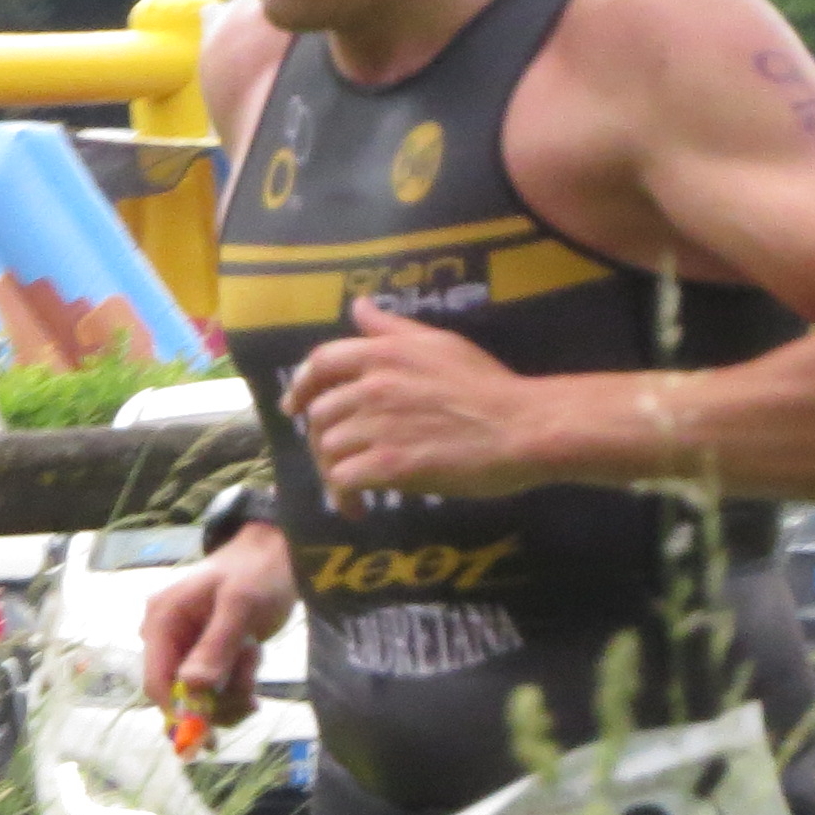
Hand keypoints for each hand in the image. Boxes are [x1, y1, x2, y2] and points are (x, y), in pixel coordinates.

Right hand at [139, 524, 295, 725]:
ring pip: (200, 699)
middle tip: (250, 692)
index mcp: (163, 619)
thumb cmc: (257, 573)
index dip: (179, 710)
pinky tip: (253, 668)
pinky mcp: (205, 658)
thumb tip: (192, 688)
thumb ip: (216, 646)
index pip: (156, 681)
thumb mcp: (240, 605)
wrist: (279, 556)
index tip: (211, 731)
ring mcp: (186, 649)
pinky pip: (214, 691)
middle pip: (179, 696)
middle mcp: (167, 638)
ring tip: (254, 657)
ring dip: (232, 691)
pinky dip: (236, 689)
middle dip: (216, 700)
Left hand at [281, 300, 548, 515]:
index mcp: (384, 353)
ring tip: (353, 488)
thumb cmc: (487, 385)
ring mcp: (379, 425)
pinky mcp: (390, 465)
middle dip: (323, 440)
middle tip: (340, 459)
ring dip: (335, 471)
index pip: (321, 363)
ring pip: (328, 450)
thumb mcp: (439, 343)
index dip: (301, 385)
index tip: (294, 406)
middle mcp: (374, 385)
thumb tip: (358, 306)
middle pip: (319, 413)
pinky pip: (344, 480)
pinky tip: (360, 507)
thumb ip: (393, 329)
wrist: (521, 427)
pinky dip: (345, 496)